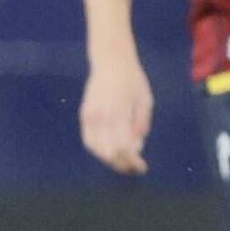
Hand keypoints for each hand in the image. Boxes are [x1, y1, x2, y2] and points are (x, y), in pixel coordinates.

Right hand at [80, 49, 153, 173]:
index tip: (142, 168)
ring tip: (124, 161)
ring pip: (97, 149)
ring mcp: (90, 116)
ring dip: (110, 159)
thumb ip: (141, 123)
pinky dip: (99, 150)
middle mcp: (102, 116)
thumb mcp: (145, 100)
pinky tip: (110, 152)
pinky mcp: (84, 115)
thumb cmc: (133, 80)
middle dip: (123, 164)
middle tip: (135, 167)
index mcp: (120, 112)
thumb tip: (137, 147)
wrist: (111, 62)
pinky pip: (88, 140)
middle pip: (109, 152)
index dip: (133, 161)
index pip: (124, 147)